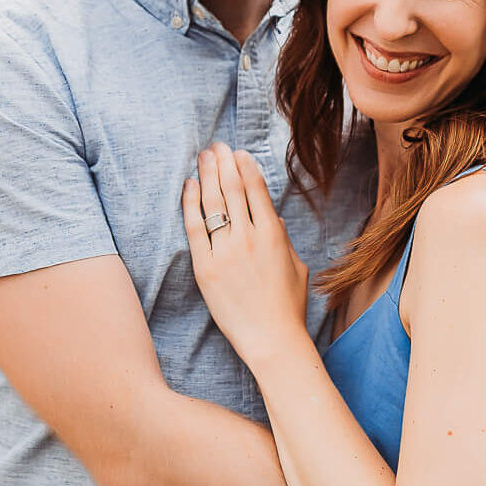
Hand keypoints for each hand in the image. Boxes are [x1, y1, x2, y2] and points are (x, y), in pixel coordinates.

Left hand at [184, 143, 310, 367]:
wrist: (272, 339)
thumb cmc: (288, 306)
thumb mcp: (296, 266)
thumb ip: (282, 239)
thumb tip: (273, 218)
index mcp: (274, 234)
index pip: (255, 188)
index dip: (244, 165)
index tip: (237, 152)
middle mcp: (248, 237)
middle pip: (231, 188)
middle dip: (223, 161)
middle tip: (216, 146)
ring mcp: (224, 251)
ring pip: (212, 202)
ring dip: (206, 174)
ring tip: (203, 157)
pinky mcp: (205, 268)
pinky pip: (194, 228)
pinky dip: (190, 203)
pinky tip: (189, 185)